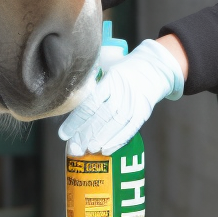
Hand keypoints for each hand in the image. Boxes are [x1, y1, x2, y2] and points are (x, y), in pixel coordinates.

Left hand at [57, 38, 185, 155]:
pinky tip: (106, 149)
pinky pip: (130, 130)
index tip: (64, 133)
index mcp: (110, 80)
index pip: (90, 103)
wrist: (154, 68)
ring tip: (87, 149)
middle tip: (74, 147)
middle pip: (101, 116)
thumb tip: (71, 102)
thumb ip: (93, 84)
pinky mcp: (143, 113)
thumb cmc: (125, 70)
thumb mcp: (108, 69)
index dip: (76, 120)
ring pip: (115, 125)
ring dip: (100, 139)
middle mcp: (122, 92)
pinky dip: (117, 141)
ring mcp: (134, 104)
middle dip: (86, 134)